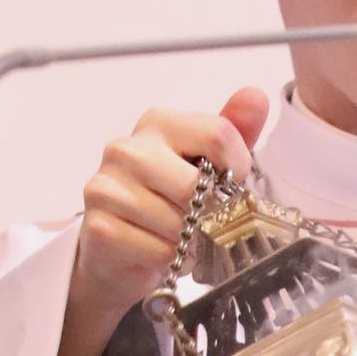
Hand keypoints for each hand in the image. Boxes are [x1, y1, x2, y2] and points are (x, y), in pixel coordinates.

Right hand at [52, 87, 268, 355]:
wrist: (115, 251)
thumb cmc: (165, 202)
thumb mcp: (202, 163)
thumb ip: (230, 131)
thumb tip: (256, 96)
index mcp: (157, 123)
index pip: (217, 133)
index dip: (237, 168)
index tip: (231, 186)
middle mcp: (126, 148)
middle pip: (195, 184)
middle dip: (208, 212)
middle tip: (202, 220)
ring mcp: (107, 187)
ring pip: (177, 222)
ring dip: (189, 240)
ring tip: (180, 237)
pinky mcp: (99, 226)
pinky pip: (159, 249)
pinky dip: (169, 259)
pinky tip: (160, 252)